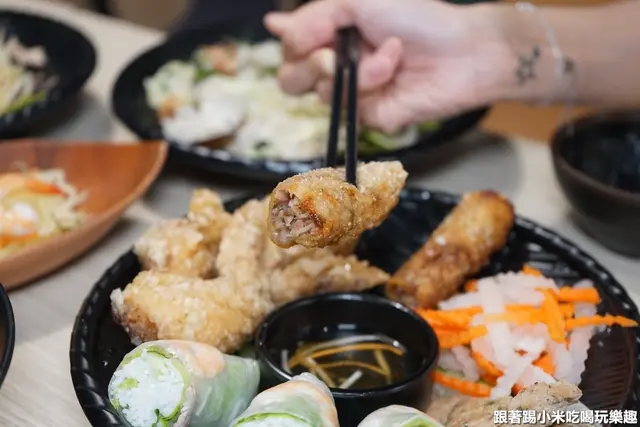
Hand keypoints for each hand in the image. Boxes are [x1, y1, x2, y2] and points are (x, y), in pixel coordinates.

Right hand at [265, 0, 498, 132]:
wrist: (461, 49)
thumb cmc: (416, 17)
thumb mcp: (358, 2)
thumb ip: (313, 17)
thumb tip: (273, 26)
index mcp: (331, 38)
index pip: (289, 51)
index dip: (293, 46)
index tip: (307, 35)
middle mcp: (337, 67)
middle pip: (292, 81)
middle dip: (313, 66)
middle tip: (334, 55)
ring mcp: (353, 95)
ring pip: (324, 95)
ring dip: (357, 70)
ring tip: (390, 54)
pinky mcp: (371, 117)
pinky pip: (352, 111)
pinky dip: (373, 85)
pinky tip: (395, 72)